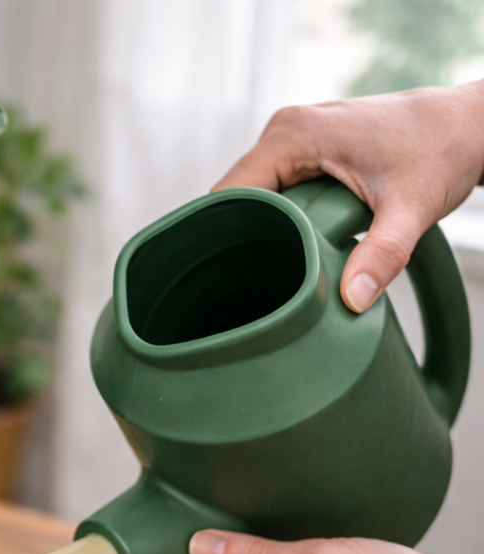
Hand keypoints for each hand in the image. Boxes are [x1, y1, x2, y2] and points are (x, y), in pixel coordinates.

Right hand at [215, 83, 483, 312]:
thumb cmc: (445, 147)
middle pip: (234, 200)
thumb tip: (352, 301)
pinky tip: (291, 251)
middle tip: (254, 286)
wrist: (472, 124)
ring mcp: (292, 142)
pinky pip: (273, 194)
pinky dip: (278, 224)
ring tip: (273, 273)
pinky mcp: (305, 154)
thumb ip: (382, 254)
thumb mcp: (413, 206)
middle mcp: (284, 132)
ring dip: (260, 235)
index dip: (223, 237)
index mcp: (293, 135)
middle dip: (241, 242)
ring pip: (252, 200)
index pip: (229, 194)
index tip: (232, 277)